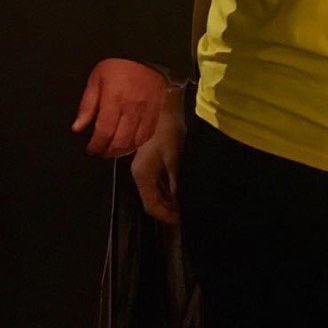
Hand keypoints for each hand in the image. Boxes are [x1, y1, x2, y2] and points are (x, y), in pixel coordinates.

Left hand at [72, 58, 166, 156]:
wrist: (144, 55)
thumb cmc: (116, 66)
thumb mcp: (96, 79)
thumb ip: (87, 105)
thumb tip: (77, 128)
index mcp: (114, 98)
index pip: (104, 131)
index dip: (96, 145)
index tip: (90, 149)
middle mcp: (131, 108)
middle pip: (120, 140)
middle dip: (108, 151)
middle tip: (100, 153)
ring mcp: (146, 112)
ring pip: (134, 142)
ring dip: (122, 151)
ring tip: (112, 151)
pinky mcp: (156, 113)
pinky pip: (147, 136)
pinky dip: (136, 144)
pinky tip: (128, 144)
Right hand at [131, 89, 185, 222]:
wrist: (162, 107)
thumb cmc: (168, 132)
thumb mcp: (174, 159)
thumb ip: (175, 184)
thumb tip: (180, 204)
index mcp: (142, 175)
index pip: (151, 206)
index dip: (167, 217)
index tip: (184, 220)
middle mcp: (139, 174)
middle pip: (151, 201)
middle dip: (168, 210)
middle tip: (188, 213)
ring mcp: (142, 167)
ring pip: (153, 192)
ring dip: (167, 200)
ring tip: (185, 203)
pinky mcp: (147, 161)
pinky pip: (155, 182)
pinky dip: (166, 189)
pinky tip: (178, 189)